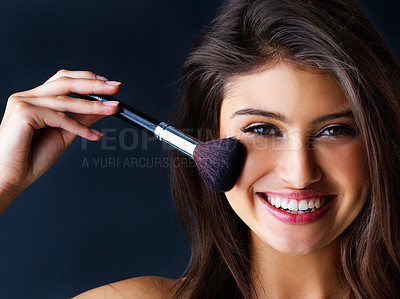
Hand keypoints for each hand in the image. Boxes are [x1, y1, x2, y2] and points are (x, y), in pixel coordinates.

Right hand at [0, 69, 120, 213]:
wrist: (10, 177)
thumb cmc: (31, 158)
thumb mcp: (64, 134)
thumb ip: (81, 120)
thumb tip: (103, 108)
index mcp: (36, 98)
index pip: (64, 80)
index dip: (87, 79)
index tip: (108, 84)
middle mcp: (28, 96)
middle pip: (66, 83)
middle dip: (94, 85)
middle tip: (116, 88)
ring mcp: (24, 102)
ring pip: (65, 100)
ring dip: (93, 106)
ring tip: (113, 109)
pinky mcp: (23, 113)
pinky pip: (59, 118)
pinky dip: (79, 127)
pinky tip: (94, 136)